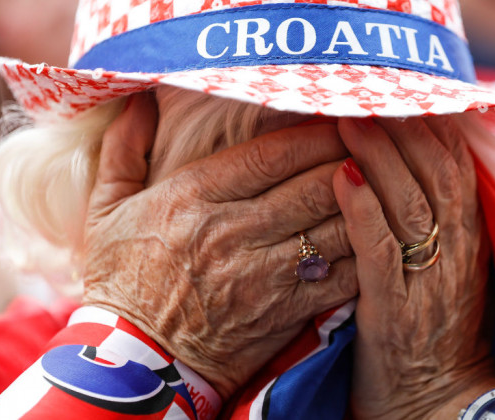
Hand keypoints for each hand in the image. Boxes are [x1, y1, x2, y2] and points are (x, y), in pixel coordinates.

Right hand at [82, 93, 356, 399]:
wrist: (135, 363)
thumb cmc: (122, 282)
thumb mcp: (106, 210)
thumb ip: (123, 152)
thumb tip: (137, 102)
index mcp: (192, 198)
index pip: (272, 154)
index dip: (315, 133)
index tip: (341, 119)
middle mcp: (232, 231)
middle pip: (314, 185)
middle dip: (353, 159)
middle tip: (377, 145)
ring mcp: (262, 274)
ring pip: (335, 227)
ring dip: (367, 204)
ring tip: (388, 185)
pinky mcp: (284, 312)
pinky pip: (339, 277)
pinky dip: (365, 255)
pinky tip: (380, 239)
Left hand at [332, 117, 494, 418]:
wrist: (433, 402)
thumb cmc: (430, 331)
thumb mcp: (445, 272)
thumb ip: (435, 224)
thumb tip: (409, 171)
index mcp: (471, 243)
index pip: (456, 169)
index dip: (429, 128)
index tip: (398, 94)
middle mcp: (457, 256)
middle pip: (437, 175)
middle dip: (404, 130)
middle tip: (366, 95)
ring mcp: (428, 283)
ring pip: (411, 204)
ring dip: (380, 157)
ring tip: (346, 121)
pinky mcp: (395, 311)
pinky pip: (382, 251)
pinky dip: (364, 210)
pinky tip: (342, 178)